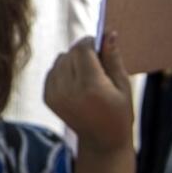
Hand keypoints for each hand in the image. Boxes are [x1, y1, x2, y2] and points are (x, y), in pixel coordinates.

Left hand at [44, 32, 132, 153]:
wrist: (102, 140)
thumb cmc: (119, 112)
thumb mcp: (123, 85)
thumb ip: (113, 58)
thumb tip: (109, 33)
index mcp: (91, 86)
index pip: (82, 49)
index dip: (90, 42)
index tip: (99, 43)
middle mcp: (69, 90)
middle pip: (70, 53)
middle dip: (82, 52)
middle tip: (96, 62)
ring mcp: (55, 94)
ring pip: (59, 61)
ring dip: (72, 61)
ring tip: (88, 74)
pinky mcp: (47, 98)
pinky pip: (52, 72)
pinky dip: (63, 71)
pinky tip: (77, 83)